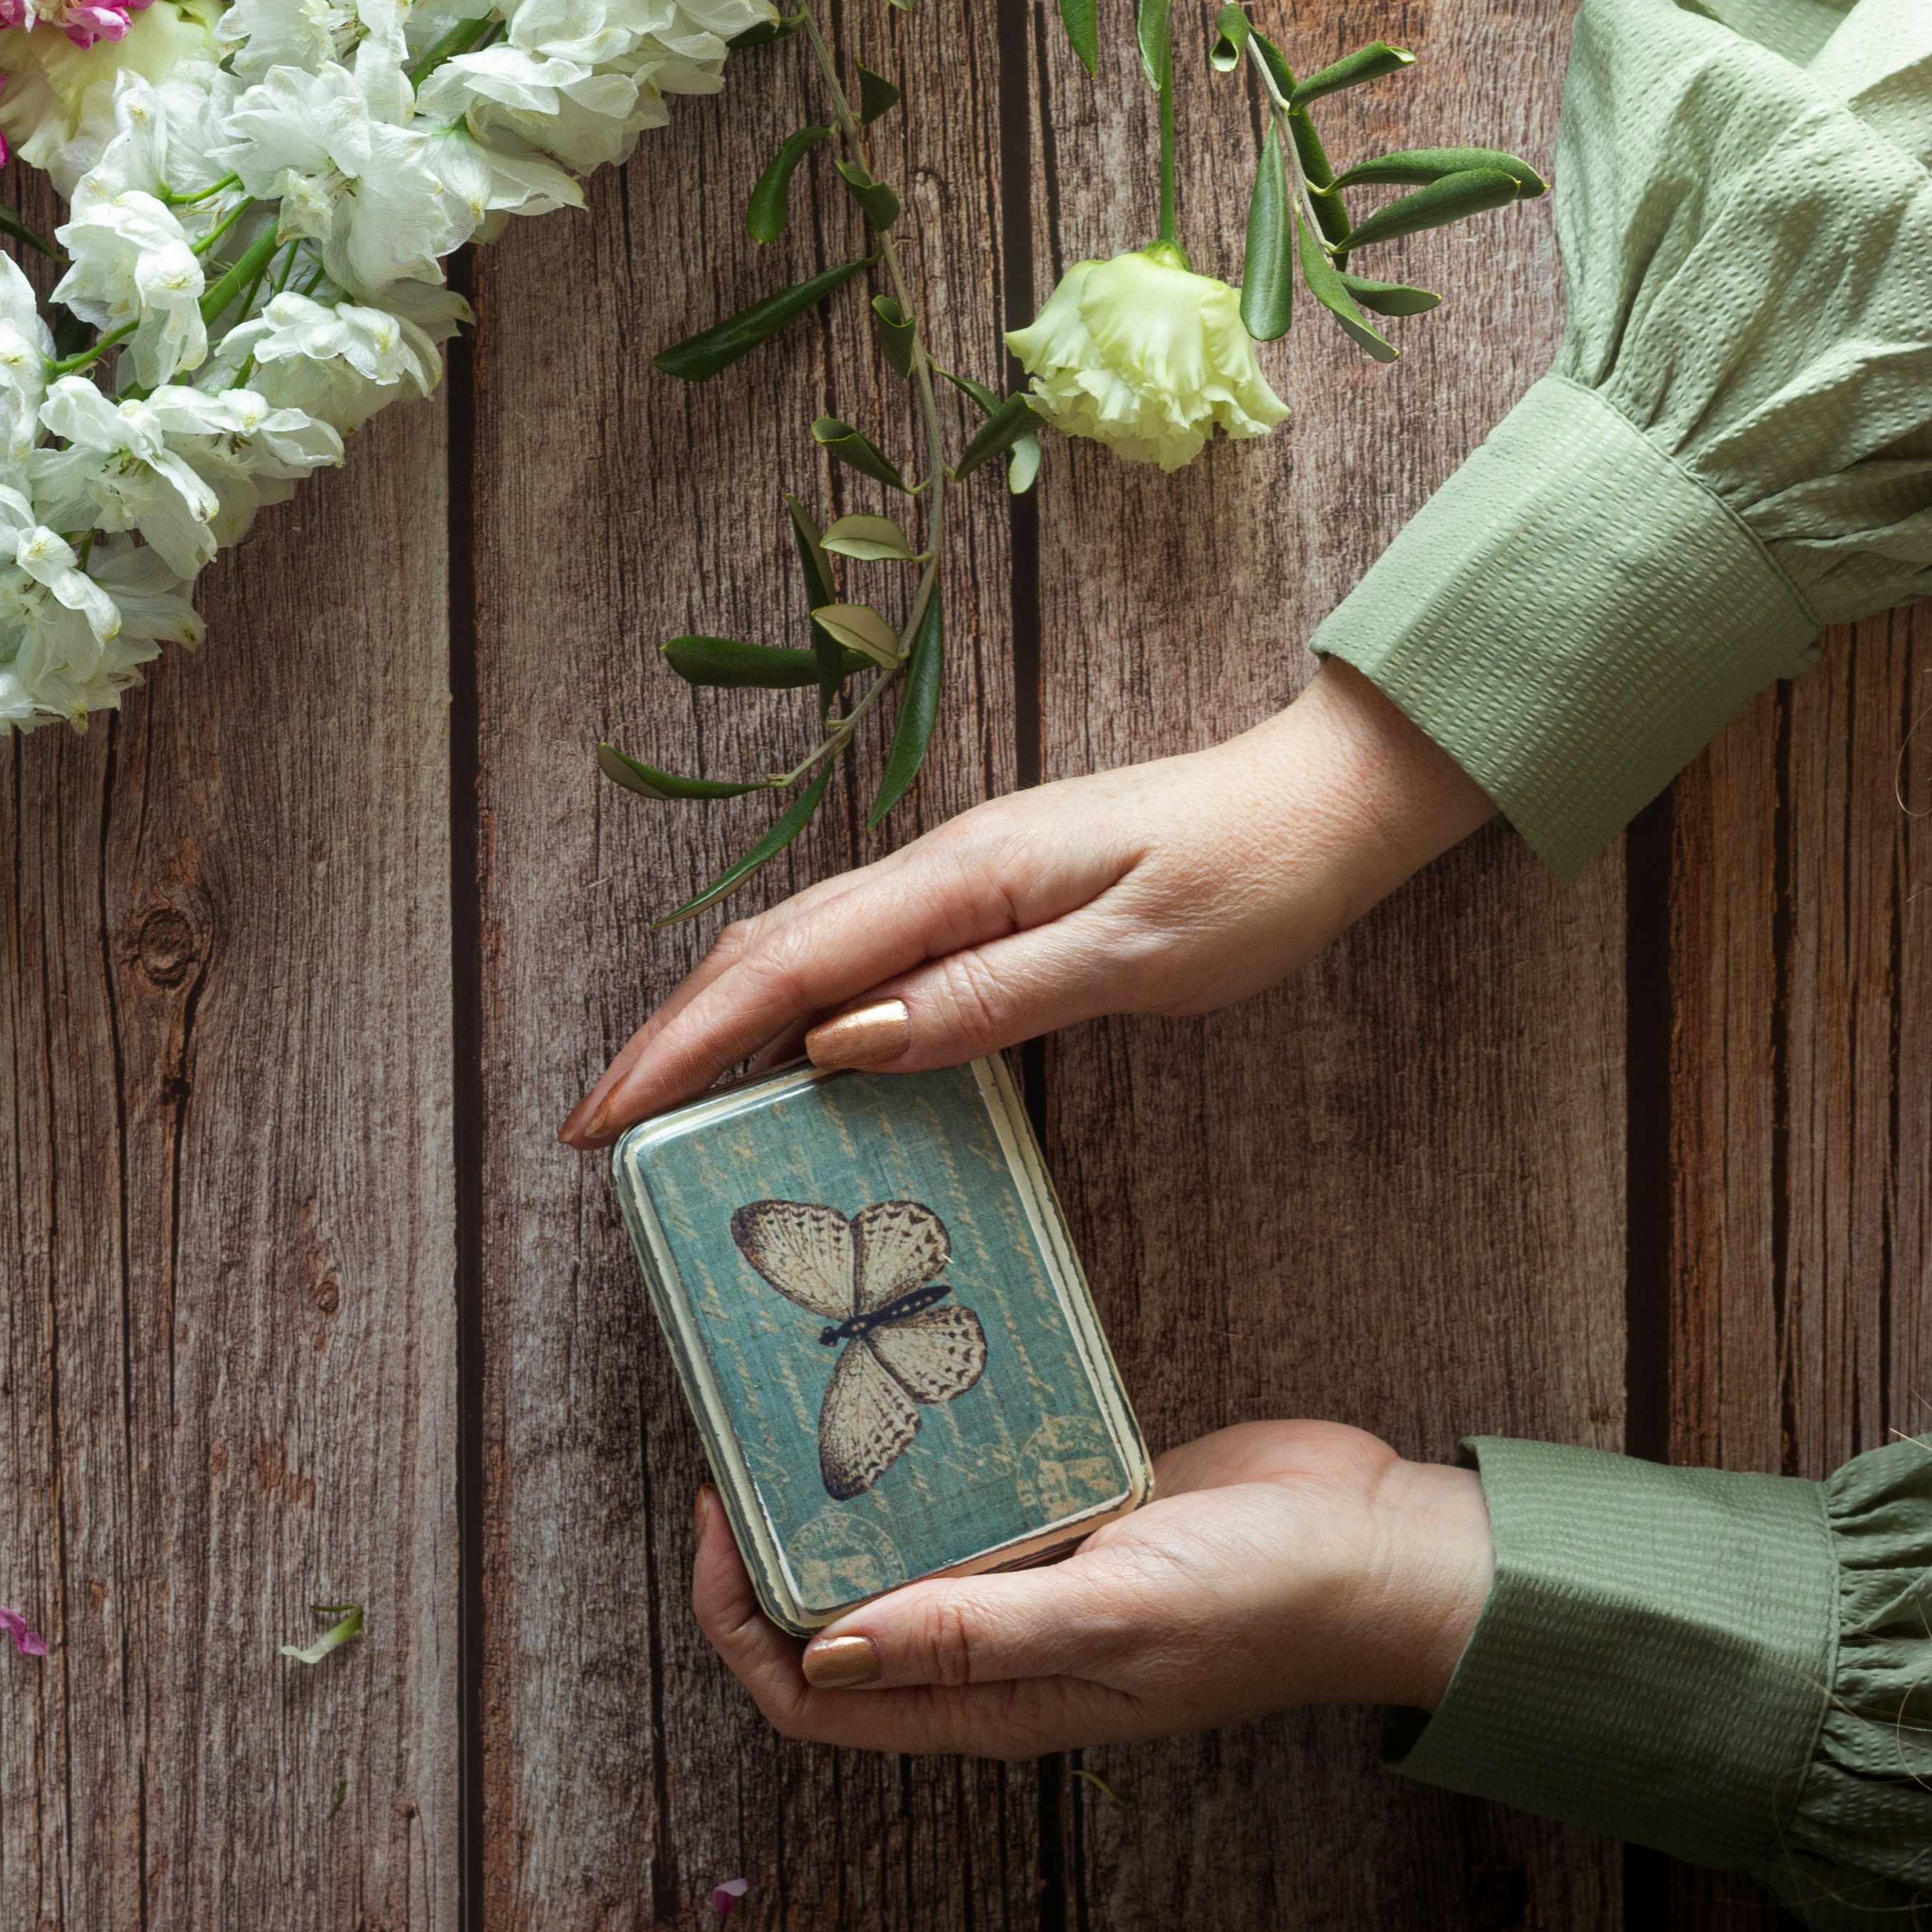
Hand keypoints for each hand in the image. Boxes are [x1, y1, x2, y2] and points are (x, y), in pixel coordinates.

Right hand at [562, 661, 1487, 1143]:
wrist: (1331, 799)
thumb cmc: (1254, 876)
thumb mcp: (1135, 953)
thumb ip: (988, 995)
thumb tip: (841, 1042)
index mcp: (965, 875)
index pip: (789, 964)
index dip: (687, 1040)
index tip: (608, 1114)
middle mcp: (947, 865)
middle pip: (772, 949)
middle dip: (675, 1036)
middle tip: (600, 1131)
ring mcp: (968, 876)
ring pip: (810, 948)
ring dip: (725, 1022)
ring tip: (663, 1109)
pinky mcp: (997, 896)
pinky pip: (866, 954)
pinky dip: (797, 1008)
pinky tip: (790, 1063)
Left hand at [691, 1421, 1493, 1759]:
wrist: (1379, 1546)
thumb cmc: (1265, 1600)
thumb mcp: (1113, 1616)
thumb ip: (972, 1633)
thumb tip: (823, 1649)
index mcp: (991, 1704)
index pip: (812, 1693)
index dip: (739, 1617)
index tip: (719, 1511)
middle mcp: (994, 1650)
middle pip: (832, 1617)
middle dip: (765, 1542)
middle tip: (738, 1433)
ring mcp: (1031, 1579)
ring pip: (893, 1548)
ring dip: (836, 1488)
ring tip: (798, 1392)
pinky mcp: (1069, 1512)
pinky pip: (964, 1491)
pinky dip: (920, 1447)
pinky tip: (903, 1374)